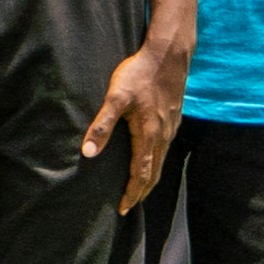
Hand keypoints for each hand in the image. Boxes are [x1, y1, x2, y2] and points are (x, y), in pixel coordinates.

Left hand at [81, 42, 187, 212]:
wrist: (168, 55)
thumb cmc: (140, 74)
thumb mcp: (116, 97)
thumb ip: (102, 125)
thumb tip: (89, 153)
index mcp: (149, 135)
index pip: (141, 174)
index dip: (132, 194)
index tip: (123, 209)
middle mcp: (163, 136)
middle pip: (154, 173)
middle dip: (142, 192)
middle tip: (129, 206)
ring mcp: (171, 128)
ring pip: (162, 161)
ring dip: (150, 178)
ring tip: (139, 188)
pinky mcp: (174, 118)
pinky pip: (166, 148)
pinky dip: (157, 162)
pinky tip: (151, 158)